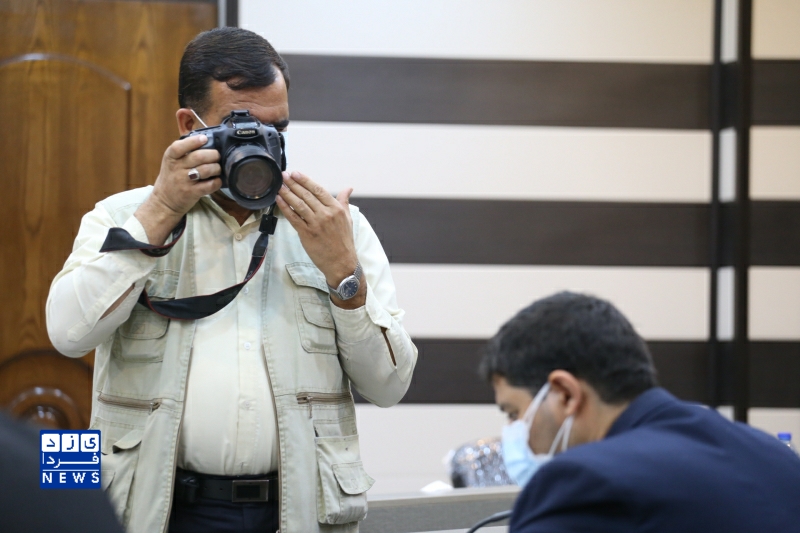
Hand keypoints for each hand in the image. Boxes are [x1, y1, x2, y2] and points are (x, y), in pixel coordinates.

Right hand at [134, 135, 220, 243]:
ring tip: (217, 168)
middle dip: (213, 154)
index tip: (204, 139)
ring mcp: (184, 181)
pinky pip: (209, 185)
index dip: (193, 141)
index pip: (179, 146)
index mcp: (170, 158)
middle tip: (217, 156)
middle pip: (198, 157)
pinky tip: (217, 180)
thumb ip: (184, 152)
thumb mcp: (171, 162)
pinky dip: (217, 181)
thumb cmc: (171, 178)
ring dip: (216, 168)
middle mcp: (176, 168)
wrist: (164, 202)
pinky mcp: (192, 193)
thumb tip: (206, 140)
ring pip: (206, 170)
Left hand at [276, 171, 363, 305]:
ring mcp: (315, 224)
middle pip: (306, 195)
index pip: (318, 190)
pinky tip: (279, 200)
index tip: (296, 173)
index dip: (305, 181)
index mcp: (336, 209)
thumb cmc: (344, 242)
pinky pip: (293, 218)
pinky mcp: (306, 234)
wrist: (341, 263)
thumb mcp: (347, 219)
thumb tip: (348, 188)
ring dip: (287, 193)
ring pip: (299, 205)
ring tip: (279, 185)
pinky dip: (285, 208)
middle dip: (293, 184)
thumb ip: (344, 201)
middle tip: (284, 175)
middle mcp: (326, 214)